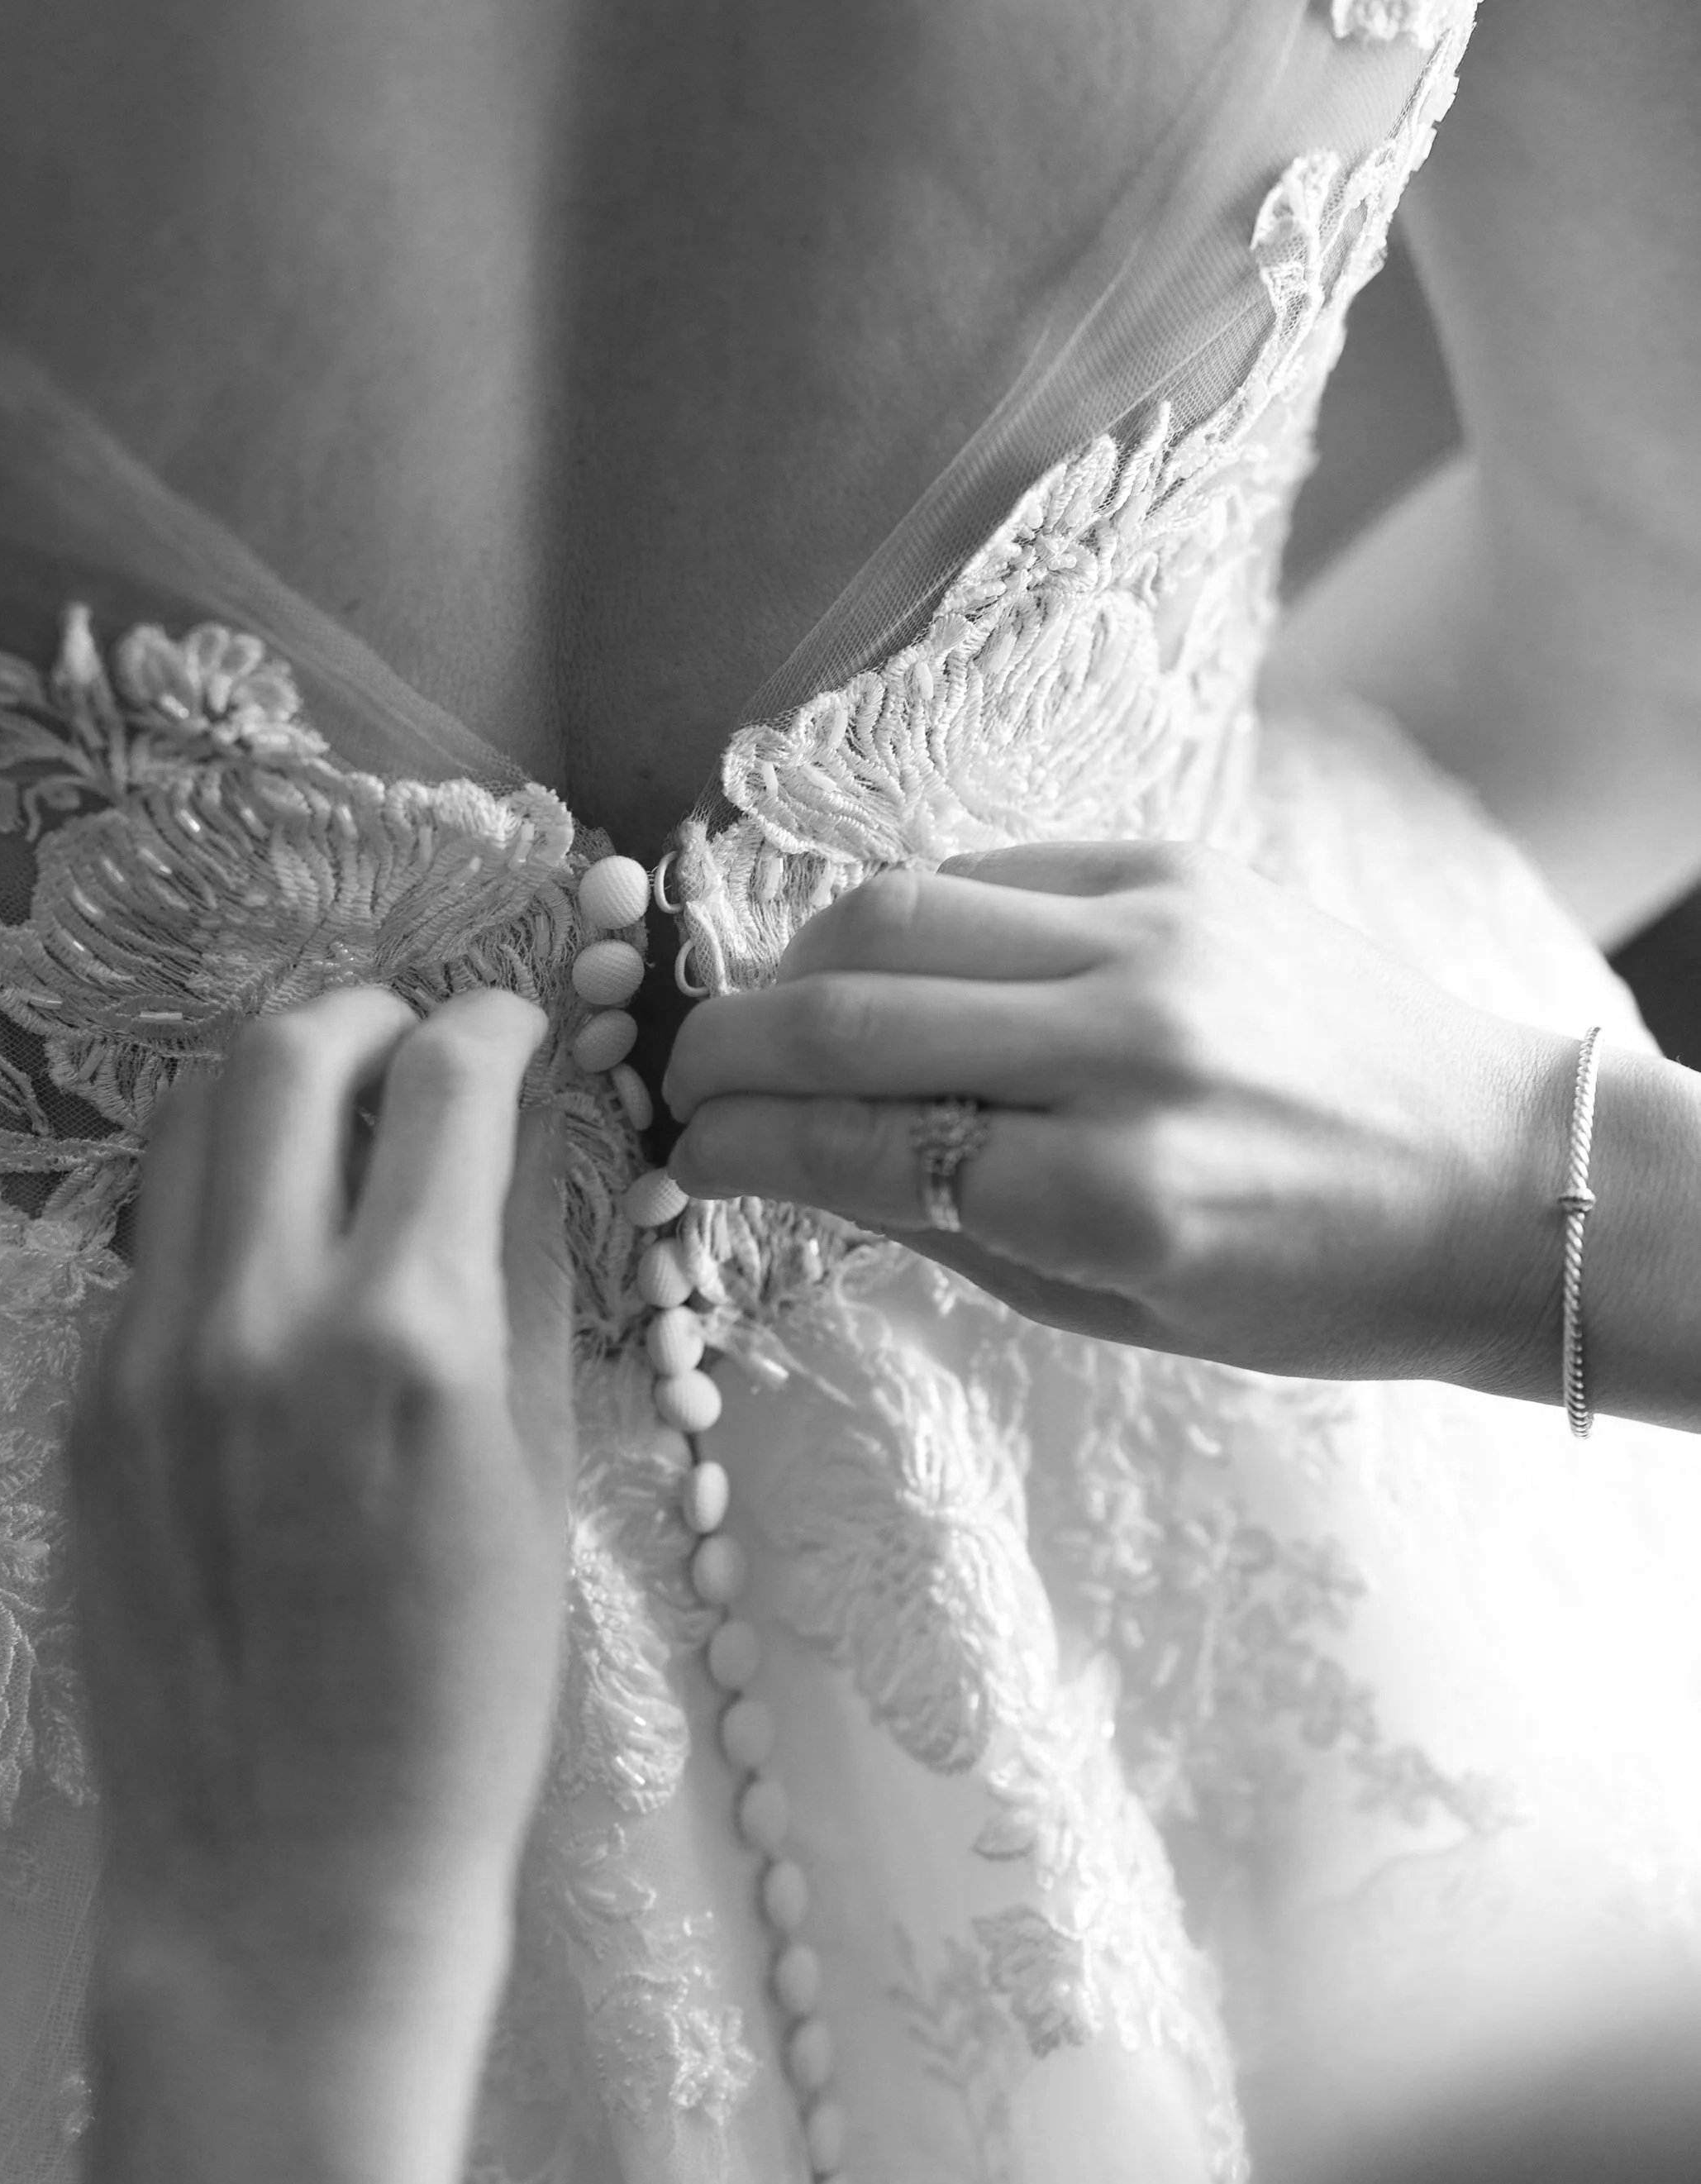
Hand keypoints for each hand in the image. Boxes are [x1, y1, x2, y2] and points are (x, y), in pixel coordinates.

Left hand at [68, 984, 571, 2183]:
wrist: (287, 1879)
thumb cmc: (466, 1705)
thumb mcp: (537, 1480)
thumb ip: (524, 1283)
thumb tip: (531, 1139)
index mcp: (414, 1341)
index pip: (451, 1084)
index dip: (499, 1026)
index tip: (521, 1031)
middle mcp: (264, 1317)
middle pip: (285, 1054)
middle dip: (365, 1014)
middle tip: (414, 1044)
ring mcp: (149, 1358)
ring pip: (188, 1126)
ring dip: (273, 1084)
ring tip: (333, 1116)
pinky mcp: (83, 1406)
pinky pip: (151, 1244)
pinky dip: (220, 1203)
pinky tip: (273, 1258)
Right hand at [664, 842, 1569, 1391]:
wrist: (1501, 1176)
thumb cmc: (1316, 1283)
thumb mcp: (1122, 1315)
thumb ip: (951, 1229)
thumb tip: (797, 1158)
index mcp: (1119, 1193)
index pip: (859, 1146)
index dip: (741, 1151)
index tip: (687, 1159)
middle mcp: (1129, 1046)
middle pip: (847, 1010)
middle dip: (726, 1048)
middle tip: (681, 1082)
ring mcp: (1156, 936)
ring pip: (898, 909)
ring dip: (795, 962)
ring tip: (768, 1016)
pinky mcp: (1178, 867)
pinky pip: (990, 871)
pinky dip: (910, 920)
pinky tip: (887, 968)